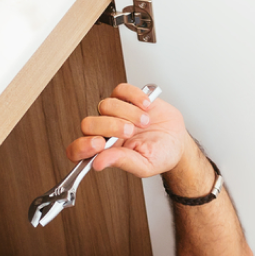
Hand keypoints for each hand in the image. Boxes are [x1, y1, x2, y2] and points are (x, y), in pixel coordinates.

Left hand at [65, 85, 208, 189]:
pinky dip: (135, 96)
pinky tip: (146, 106)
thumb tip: (98, 163)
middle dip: (109, 126)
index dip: (81, 146)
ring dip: (127, 113)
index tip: (98, 144)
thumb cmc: (160, 155)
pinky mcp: (127, 97)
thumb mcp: (145, 165)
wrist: (178, 140)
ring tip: (144, 122)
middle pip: (88, 123)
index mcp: (104, 152)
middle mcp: (104, 131)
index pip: (77, 150)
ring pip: (105, 105)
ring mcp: (115, 113)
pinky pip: (121, 90)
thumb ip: (122, 162)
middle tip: (130, 131)